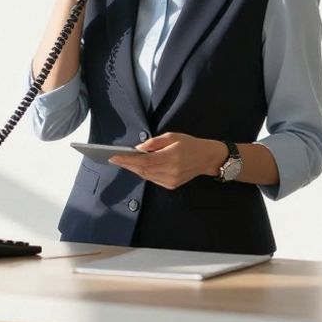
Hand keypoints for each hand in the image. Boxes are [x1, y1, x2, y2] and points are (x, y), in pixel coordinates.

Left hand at [108, 132, 225, 189]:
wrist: (207, 158)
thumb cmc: (190, 144)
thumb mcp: (172, 136)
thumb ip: (154, 142)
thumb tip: (138, 148)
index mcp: (171, 157)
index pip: (144, 161)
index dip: (128, 160)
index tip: (115, 157)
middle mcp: (171, 171)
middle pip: (143, 170)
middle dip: (127, 165)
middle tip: (115, 159)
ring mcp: (172, 180)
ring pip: (147, 176)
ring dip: (134, 169)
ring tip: (123, 162)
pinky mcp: (172, 185)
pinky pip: (153, 179)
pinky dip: (144, 173)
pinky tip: (137, 167)